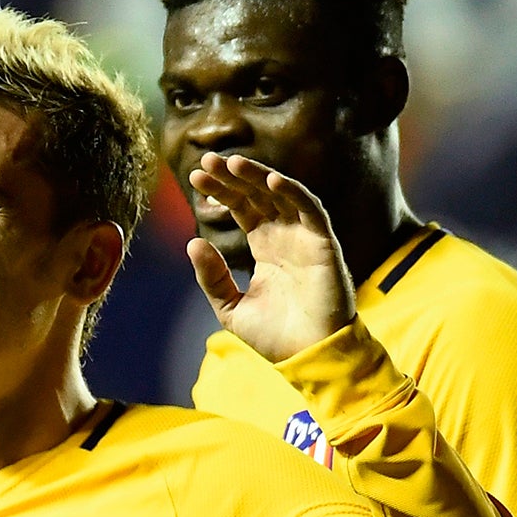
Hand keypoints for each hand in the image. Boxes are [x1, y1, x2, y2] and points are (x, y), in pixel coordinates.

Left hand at [187, 154, 356, 362]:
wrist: (307, 356)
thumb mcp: (230, 307)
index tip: (195, 176)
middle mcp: (285, 237)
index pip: (241, 208)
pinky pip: (310, 210)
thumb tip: (192, 242)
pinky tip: (271, 181)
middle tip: (206, 161)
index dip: (221, 191)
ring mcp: (305, 238)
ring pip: (282, 196)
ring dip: (259, 177)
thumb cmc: (274, 336)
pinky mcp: (324, 244)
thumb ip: (211, 277)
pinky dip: (292, 193)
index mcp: (265, 248)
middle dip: (232, 177)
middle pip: (256, 196)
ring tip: (232, 162)